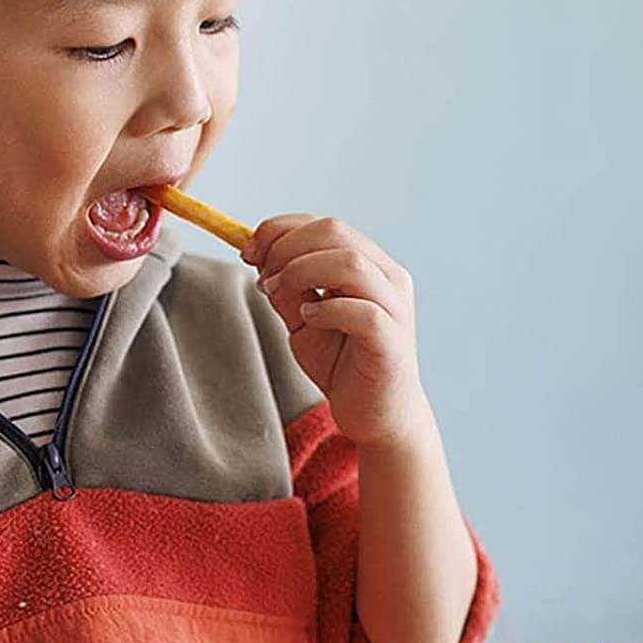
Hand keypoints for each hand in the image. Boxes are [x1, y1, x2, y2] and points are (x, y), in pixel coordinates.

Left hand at [244, 214, 430, 450]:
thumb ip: (287, 288)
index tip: (247, 249)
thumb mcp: (303, 320)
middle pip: (335, 233)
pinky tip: (308, 320)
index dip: (281, 229)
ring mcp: (395, 308)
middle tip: (261, 277)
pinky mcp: (391, 340)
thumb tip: (258, 256)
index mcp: (370, 265)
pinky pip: (360, 311)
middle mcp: (388, 278)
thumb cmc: (343, 365)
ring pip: (350, 263)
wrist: (375, 417)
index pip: (326, 226)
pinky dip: (326, 309)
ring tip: (278, 294)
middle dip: (285, 247)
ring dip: (301, 271)